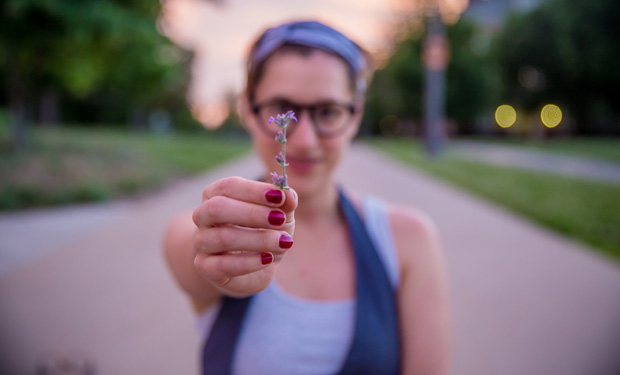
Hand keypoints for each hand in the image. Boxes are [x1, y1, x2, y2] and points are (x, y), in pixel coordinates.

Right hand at [192, 176, 296, 296]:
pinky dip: (248, 262)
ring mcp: (201, 242)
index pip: (229, 186)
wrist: (253, 266)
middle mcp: (203, 216)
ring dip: (257, 239)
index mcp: (216, 194)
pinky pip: (222, 265)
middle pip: (217, 208)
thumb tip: (289, 195)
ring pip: (222, 238)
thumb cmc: (263, 230)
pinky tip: (268, 260)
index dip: (254, 190)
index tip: (280, 197)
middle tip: (280, 219)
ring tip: (283, 242)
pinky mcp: (205, 267)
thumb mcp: (280, 214)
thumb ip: (285, 203)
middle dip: (252, 213)